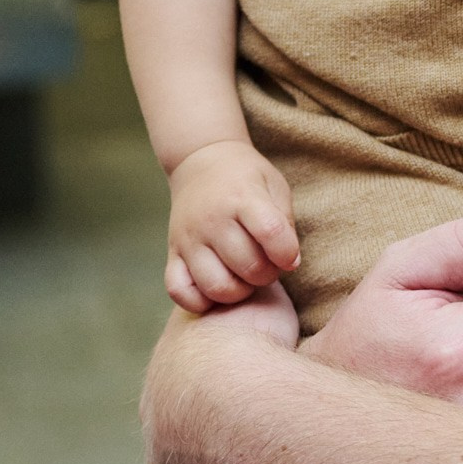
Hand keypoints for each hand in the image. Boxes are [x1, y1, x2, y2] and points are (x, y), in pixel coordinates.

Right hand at [165, 138, 298, 311]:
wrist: (200, 162)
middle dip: (267, 275)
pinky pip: (180, 292)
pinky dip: (200, 301)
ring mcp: (189, 239)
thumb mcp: (274, 186)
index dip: (287, 253)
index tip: (290, 257)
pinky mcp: (172, 254)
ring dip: (239, 291)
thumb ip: (285, 223)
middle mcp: (212, 220)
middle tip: (268, 265)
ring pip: (217, 286)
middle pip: (248, 266)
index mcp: (243, 197)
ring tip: (244, 277)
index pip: (270, 232)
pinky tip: (217, 286)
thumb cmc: (246, 178)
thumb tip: (290, 263)